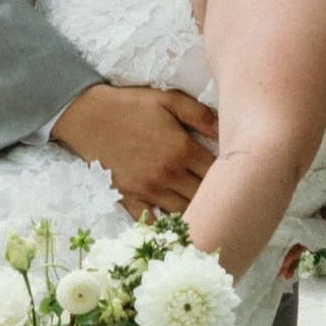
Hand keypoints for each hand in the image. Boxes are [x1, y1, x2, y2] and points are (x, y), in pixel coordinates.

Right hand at [51, 82, 219, 216]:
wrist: (87, 116)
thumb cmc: (130, 105)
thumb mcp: (168, 99)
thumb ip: (200, 114)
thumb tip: (227, 130)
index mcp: (182, 150)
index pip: (219, 173)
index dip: (232, 175)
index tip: (237, 175)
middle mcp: (168, 174)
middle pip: (205, 197)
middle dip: (218, 196)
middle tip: (226, 196)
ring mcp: (148, 190)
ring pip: (184, 212)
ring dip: (196, 211)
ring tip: (206, 210)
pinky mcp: (129, 198)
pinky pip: (151, 222)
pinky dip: (164, 226)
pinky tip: (175, 225)